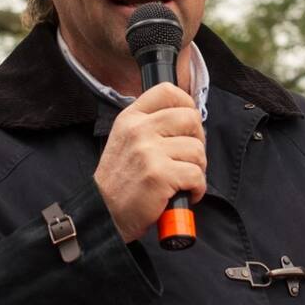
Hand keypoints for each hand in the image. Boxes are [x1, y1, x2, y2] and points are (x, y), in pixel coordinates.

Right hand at [94, 83, 206, 242]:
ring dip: (197, 168)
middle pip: (191, 118)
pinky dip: (197, 188)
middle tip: (188, 158)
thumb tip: (189, 118)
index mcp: (131, 118)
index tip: (188, 124)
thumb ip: (151, 125)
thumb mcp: (126, 141)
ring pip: (197, 150)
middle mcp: (139, 130)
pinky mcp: (159, 175)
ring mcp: (148, 151)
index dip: (186, 104)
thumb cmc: (121, 181)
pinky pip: (197, 175)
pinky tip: (184, 193)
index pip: (167, 91)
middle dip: (198, 140)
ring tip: (182, 179)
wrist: (105, 213)